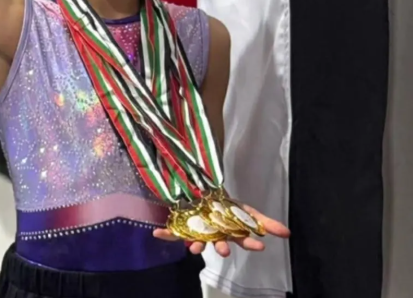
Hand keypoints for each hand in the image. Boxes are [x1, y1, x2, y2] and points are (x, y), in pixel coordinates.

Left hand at [152, 204, 289, 257]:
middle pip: (218, 243)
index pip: (242, 239)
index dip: (249, 243)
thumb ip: (267, 223)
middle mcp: (214, 235)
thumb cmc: (228, 207)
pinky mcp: (182, 227)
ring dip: (195, 245)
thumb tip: (288, 234)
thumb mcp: (248, 212)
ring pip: (196, 241)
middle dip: (221, 247)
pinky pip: (172, 232)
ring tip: (193, 249)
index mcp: (230, 232)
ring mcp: (198, 231)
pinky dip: (164, 234)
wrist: (207, 194)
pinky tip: (156, 233)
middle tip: (224, 251)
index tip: (259, 246)